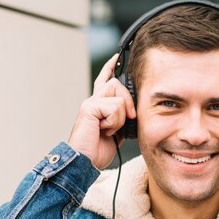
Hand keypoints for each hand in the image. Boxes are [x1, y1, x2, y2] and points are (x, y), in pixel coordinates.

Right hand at [68, 54, 135, 168]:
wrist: (85, 161)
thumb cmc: (97, 151)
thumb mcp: (116, 133)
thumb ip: (122, 120)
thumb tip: (133, 113)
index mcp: (98, 106)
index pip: (105, 81)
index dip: (110, 68)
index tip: (116, 57)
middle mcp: (93, 101)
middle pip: (117, 84)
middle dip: (129, 102)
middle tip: (129, 118)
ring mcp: (90, 103)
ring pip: (119, 97)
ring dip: (120, 117)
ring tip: (109, 130)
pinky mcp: (89, 107)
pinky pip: (115, 107)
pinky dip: (114, 122)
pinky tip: (104, 130)